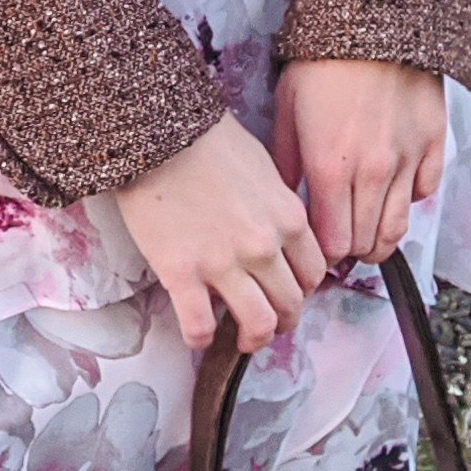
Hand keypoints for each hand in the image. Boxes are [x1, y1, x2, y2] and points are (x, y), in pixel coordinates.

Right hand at [111, 112, 326, 351]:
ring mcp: (224, 263)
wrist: (156, 130)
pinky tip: (197, 335)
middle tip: (270, 322)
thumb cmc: (206, 139)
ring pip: (258, 324)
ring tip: (243, 339)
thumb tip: (277, 233)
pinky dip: (200, 339)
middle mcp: (264, 246)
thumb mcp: (262, 165)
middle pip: (291, 303)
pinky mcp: (182, 273)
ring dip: (254, 339)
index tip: (290, 291)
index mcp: (288, 218)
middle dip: (284, 319)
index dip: (303, 288)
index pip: (314, 272)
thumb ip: (276, 205)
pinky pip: (199, 326)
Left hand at [271, 58, 445, 269]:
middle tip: (338, 240)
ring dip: (379, 238)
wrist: (375, 17)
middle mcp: (373, 172)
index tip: (315, 248)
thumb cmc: (322, 61)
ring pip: (398, 228)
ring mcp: (408, 160)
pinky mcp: (435, 144)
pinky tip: (392, 187)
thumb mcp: (286, 109)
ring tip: (365, 230)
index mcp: (330, 167)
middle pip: (366, 244)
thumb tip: (284, 202)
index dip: (322, 254)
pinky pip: (426, 193)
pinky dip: (409, 199)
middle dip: (349, 250)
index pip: (332, 243)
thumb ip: (285, 163)